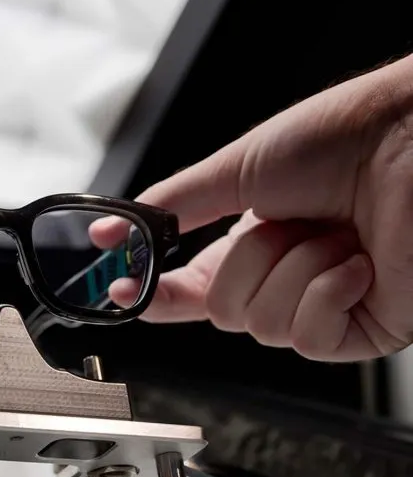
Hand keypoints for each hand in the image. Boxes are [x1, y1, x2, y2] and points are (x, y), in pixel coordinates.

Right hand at [91, 55, 412, 360]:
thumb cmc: (344, 138)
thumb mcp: (236, 169)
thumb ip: (170, 207)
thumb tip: (113, 232)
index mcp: (251, 243)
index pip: (189, 288)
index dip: (154, 293)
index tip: (121, 289)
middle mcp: (284, 277)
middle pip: (221, 311)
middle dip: (247, 262)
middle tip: (282, 222)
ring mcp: (323, 306)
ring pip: (263, 325)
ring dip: (295, 269)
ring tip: (333, 232)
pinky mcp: (364, 330)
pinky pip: (310, 339)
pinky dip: (328, 293)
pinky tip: (357, 262)